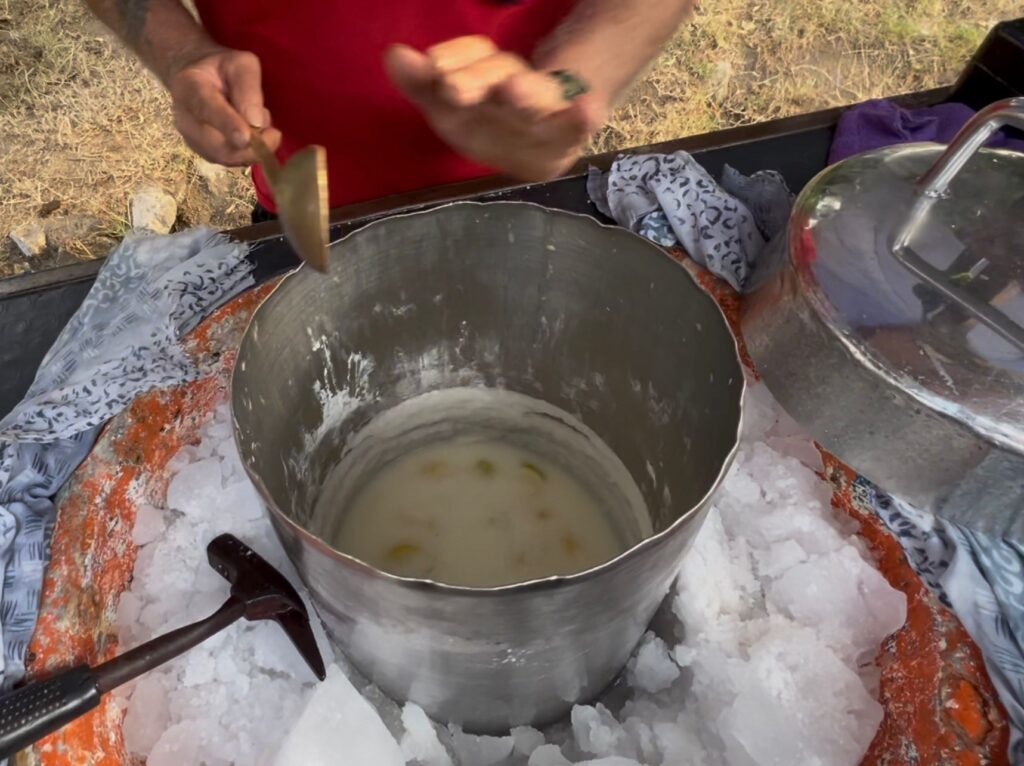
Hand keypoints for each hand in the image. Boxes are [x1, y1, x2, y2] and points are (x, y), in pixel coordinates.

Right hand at [166, 47, 282, 165]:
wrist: (196, 77)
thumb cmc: (221, 68)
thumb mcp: (240, 63)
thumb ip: (248, 88)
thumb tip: (255, 122)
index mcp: (189, 87)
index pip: (206, 109)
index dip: (227, 125)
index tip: (246, 138)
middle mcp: (184, 118)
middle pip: (217, 146)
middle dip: (250, 148)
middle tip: (274, 135)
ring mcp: (191, 138)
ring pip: (226, 158)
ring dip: (252, 149)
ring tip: (263, 129)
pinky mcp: (203, 152)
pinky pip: (230, 161)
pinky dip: (248, 153)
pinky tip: (254, 136)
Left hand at [385, 36, 605, 181]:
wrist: (542, 144)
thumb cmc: (489, 122)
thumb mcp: (450, 108)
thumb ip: (421, 84)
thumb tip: (393, 54)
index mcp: (486, 77)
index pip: (473, 56)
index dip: (456, 57)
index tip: (432, 64)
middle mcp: (516, 85)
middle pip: (499, 73)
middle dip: (477, 79)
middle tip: (452, 86)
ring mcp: (545, 110)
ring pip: (534, 95)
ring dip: (524, 92)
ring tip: (513, 89)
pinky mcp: (568, 136)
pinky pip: (577, 125)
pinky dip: (582, 116)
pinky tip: (587, 107)